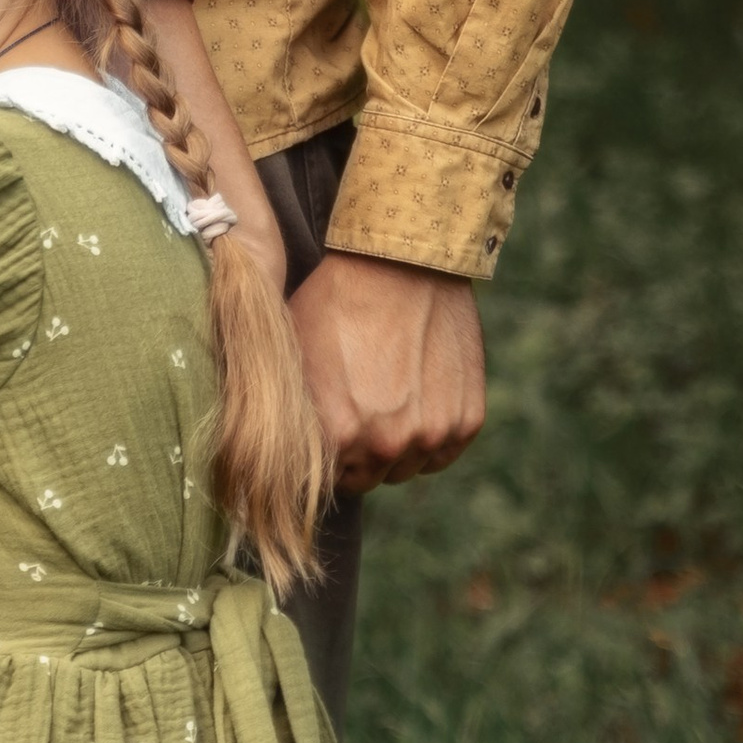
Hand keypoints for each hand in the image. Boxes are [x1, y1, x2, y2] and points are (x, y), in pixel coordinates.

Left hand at [289, 250, 485, 489]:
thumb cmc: (336, 300)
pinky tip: (418, 400)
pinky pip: (444, 452)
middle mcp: (386, 445)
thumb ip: (291, 413)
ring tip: (388, 399)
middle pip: (367, 478)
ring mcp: (431, 434)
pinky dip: (432, 435)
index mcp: (336, 435)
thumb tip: (274, 448)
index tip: (325, 435)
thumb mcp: (292, 354)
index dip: (323, 457)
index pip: (324, 481)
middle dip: (358, 454)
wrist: (402, 261)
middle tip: (357, 412)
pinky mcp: (467, 420)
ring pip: (407, 467)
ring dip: (398, 446)